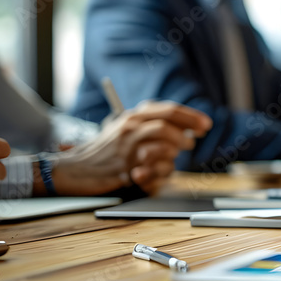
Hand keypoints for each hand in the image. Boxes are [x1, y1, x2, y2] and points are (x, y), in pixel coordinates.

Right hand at [46, 101, 212, 195]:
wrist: (74, 169)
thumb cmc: (104, 152)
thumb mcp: (125, 132)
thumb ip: (151, 127)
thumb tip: (185, 131)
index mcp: (132, 116)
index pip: (168, 109)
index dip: (191, 117)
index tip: (205, 125)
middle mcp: (130, 126)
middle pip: (168, 120)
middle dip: (188, 128)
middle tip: (195, 139)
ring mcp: (127, 146)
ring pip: (164, 139)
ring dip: (175, 148)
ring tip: (177, 154)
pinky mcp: (126, 166)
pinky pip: (155, 164)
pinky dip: (163, 169)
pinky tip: (161, 170)